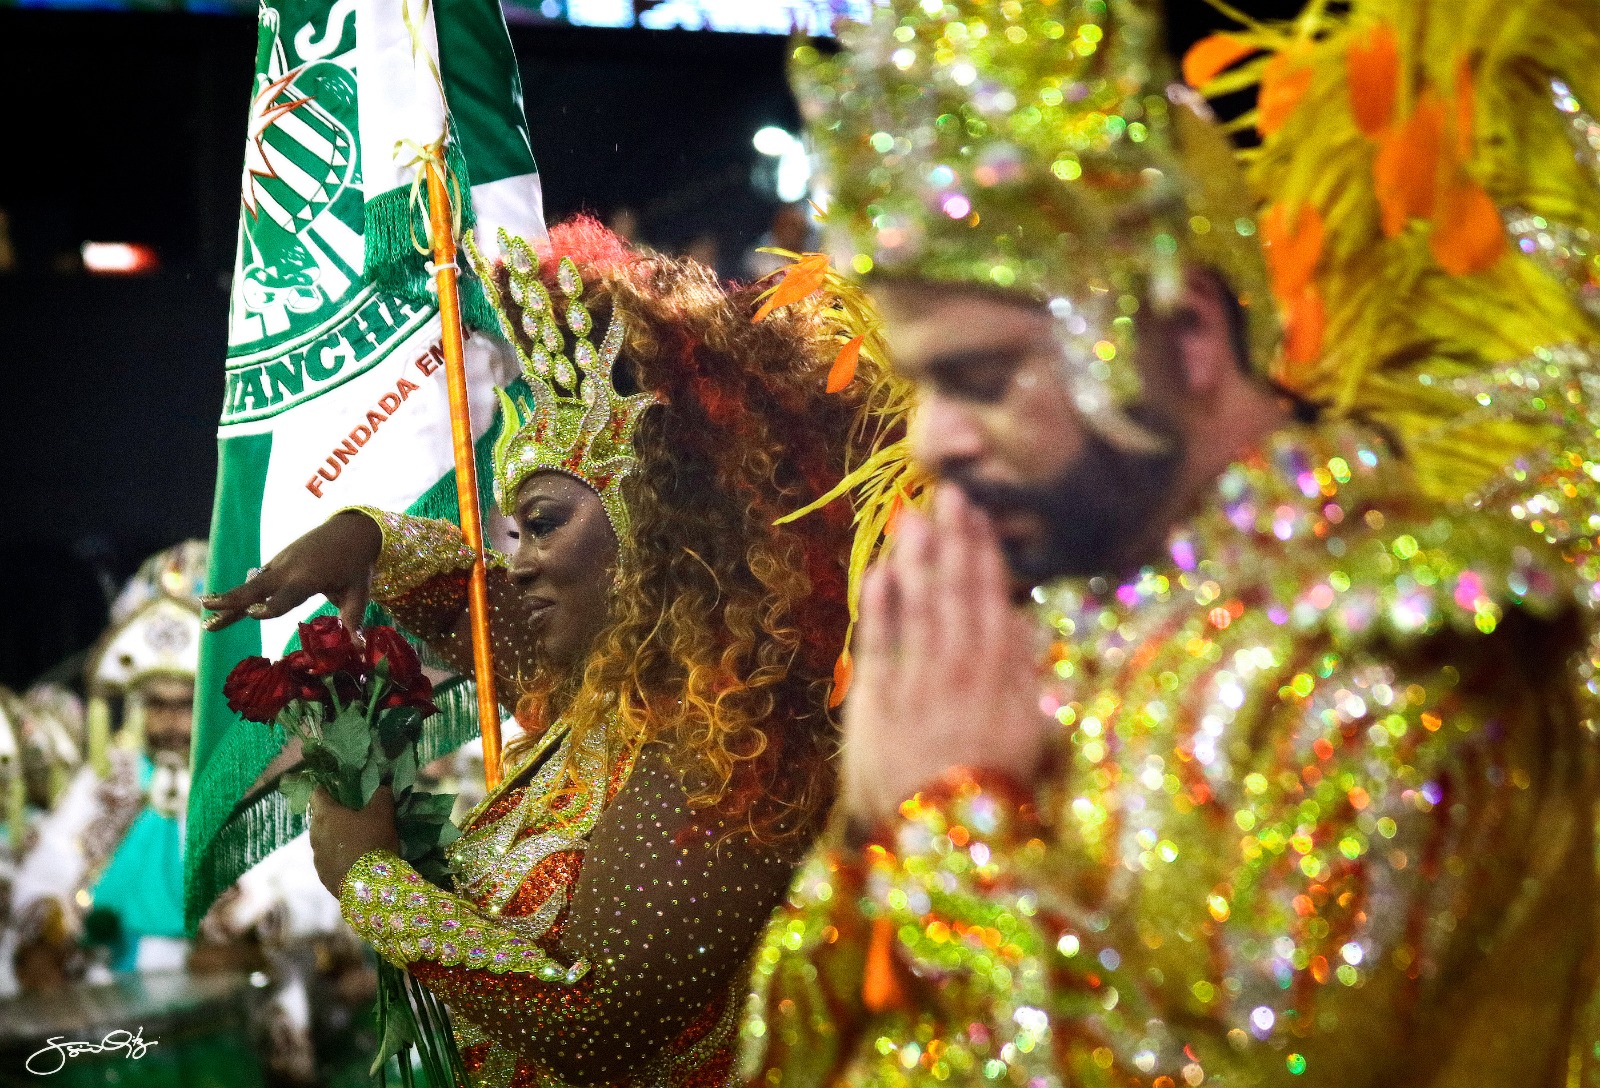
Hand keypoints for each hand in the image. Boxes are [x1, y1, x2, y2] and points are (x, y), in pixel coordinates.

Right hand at [202, 511, 382, 635]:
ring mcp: (280, 563)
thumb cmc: (358, 564)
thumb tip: (360, 649)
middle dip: (231, 601)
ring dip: (227, 598)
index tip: (251, 614)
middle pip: (256, 587)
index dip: (270, 607)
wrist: (352, 528)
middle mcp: (289, 569)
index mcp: (308, 578)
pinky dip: (240, 591)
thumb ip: (353, 619)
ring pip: (250, 584)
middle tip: (206, 612)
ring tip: (204, 611)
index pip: (286, 596)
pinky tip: (222, 603)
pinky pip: (257, 578)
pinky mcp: (278, 562)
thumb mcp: (359, 592)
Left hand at [310, 786, 400, 897]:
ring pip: (321, 840)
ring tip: (352, 839)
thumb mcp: (383, 813)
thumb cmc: (372, 841)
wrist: (368, 884)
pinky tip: (351, 859)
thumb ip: (381, 796)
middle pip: (318, 819)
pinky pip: (327, 859)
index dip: (325, 789)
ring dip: (333, 837)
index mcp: (326, 815)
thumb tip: (382, 787)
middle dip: (331, 815)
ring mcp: (317, 857)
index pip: (317, 795)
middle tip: (349, 814)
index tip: (335, 788)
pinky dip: (336, 856)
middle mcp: (315, 835)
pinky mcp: (323, 875)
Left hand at [840, 486, 1049, 829]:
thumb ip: (1029, 680)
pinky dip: (880, 605)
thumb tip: (1024, 626)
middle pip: (957, 593)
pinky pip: (879, 642)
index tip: (981, 517)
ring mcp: (918, 682)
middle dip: (954, 541)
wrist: (947, 841)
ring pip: (919, 607)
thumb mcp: (1032, 737)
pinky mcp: (877, 700)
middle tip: (950, 494)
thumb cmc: (994, 792)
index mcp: (1002, 677)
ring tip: (915, 517)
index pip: (993, 601)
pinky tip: (881, 569)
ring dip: (918, 559)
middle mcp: (961, 670)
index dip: (986, 556)